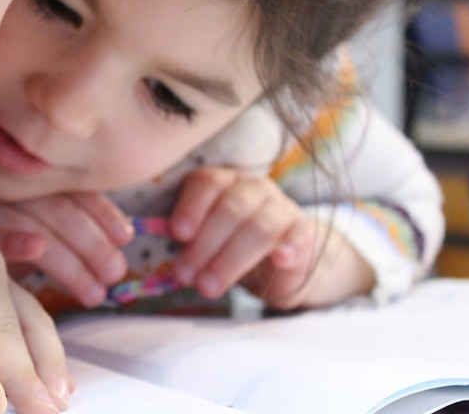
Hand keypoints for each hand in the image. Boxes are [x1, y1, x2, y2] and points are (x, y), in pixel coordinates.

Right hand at [0, 188, 134, 307]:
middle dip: (92, 243)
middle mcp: (4, 189)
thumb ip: (66, 234)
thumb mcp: (29, 237)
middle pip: (57, 208)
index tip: (126, 238)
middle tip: (114, 275)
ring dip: (69, 257)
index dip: (102, 211)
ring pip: (34, 222)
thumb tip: (122, 240)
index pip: (71, 190)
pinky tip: (36, 249)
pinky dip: (15, 238)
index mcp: (24, 184)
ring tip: (95, 291)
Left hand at [169, 166, 371, 309]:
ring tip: (209, 287)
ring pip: (259, 226)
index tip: (177, 234)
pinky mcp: (304, 232)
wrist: (279, 261)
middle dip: (205, 245)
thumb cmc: (229, 247)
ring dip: (231, 259)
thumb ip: (186, 241)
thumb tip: (164, 252)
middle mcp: (253, 188)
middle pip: (230, 208)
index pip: (207, 183)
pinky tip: (279, 260)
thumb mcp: (204, 241)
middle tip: (186, 275)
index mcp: (223, 182)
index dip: (191, 207)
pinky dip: (288, 247)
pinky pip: (298, 236)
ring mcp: (281, 207)